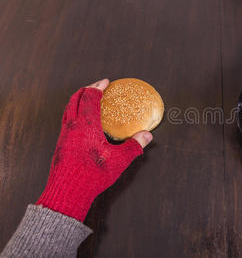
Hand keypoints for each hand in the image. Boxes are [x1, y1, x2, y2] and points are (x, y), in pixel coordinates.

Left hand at [36, 79, 152, 220]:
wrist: (67, 193)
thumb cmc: (91, 177)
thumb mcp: (119, 161)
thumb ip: (134, 146)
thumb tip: (146, 136)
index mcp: (86, 126)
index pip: (90, 97)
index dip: (98, 87)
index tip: (105, 82)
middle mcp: (72, 127)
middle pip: (75, 98)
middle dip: (86, 89)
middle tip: (97, 86)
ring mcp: (64, 135)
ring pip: (68, 108)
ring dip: (78, 99)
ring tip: (87, 98)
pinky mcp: (60, 143)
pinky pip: (66, 119)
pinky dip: (73, 111)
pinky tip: (81, 120)